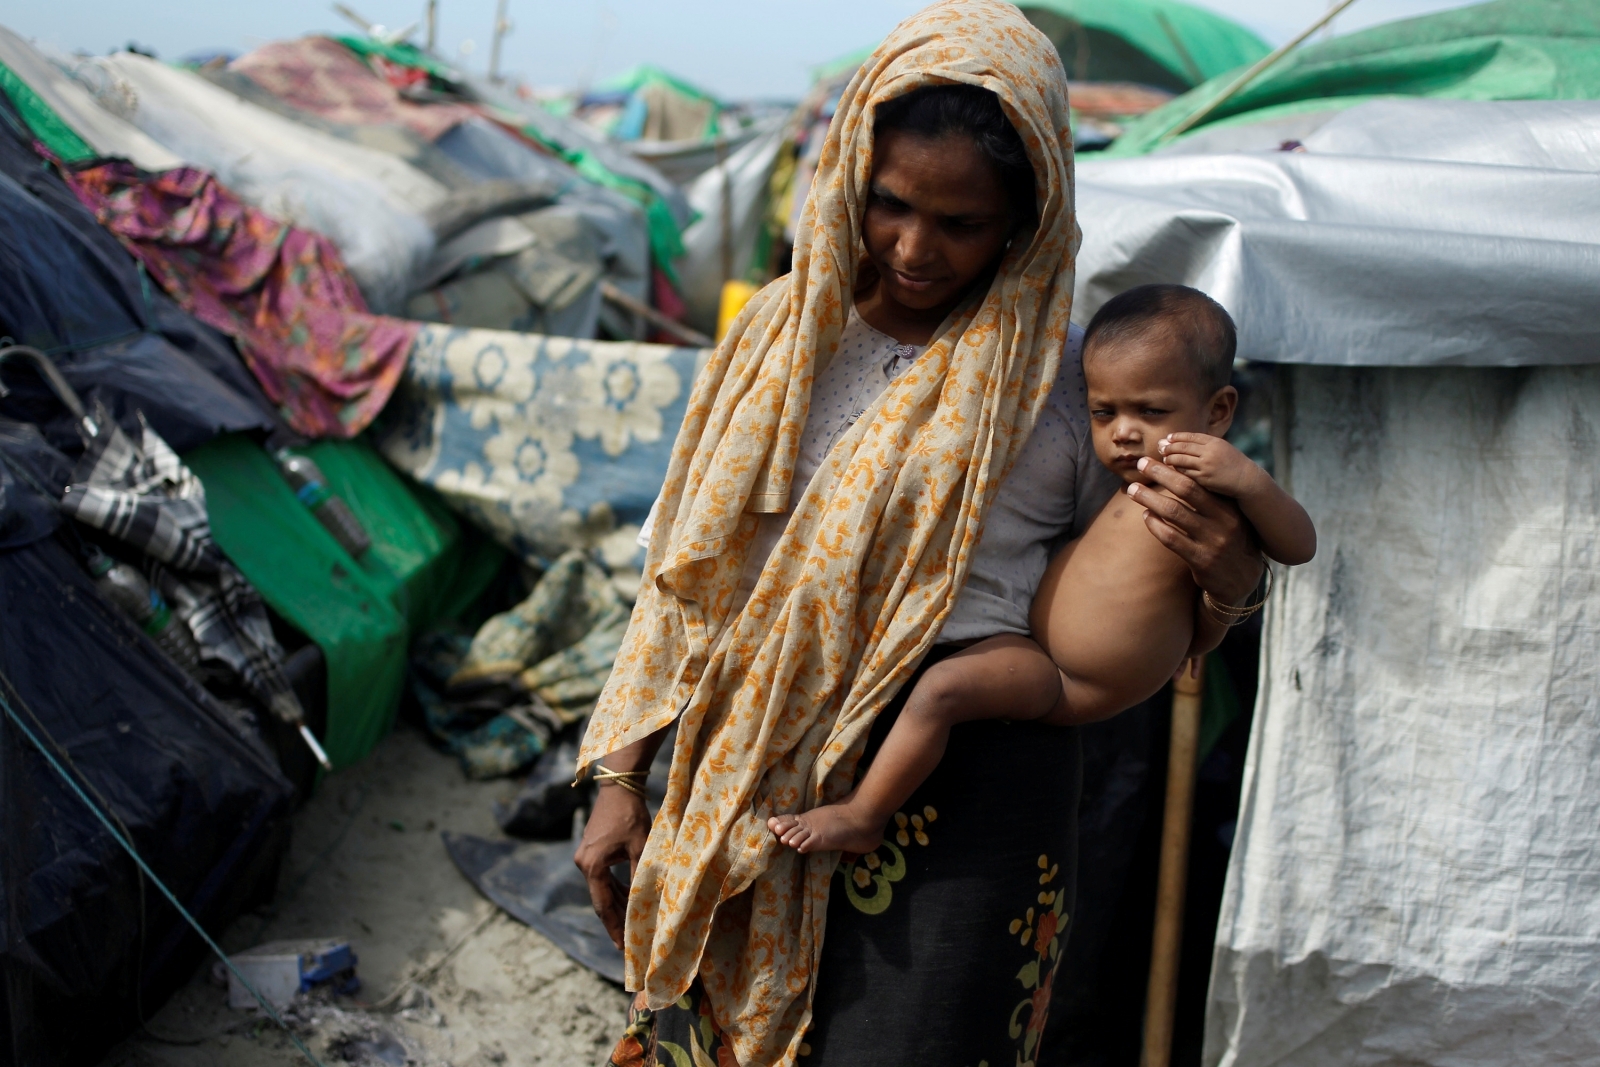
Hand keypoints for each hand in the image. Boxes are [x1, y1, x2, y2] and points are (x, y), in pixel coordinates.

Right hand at [574, 780, 652, 950]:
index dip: (613, 926)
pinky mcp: (590, 850)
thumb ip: (640, 875)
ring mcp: (584, 857)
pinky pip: (602, 876)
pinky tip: (627, 897)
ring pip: (602, 888)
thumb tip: (647, 903)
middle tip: (629, 940)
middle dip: (615, 918)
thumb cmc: (631, 816)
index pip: (603, 905)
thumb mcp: (640, 847)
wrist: (619, 787)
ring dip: (616, 903)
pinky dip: (614, 888)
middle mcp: (583, 864)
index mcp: (592, 866)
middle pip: (601, 898)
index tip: (622, 946)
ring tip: (631, 922)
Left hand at [1127, 456, 1262, 604]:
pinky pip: (1171, 538)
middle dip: (1161, 474)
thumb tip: (1181, 472)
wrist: (1243, 580)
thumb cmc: (1230, 541)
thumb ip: (1212, 499)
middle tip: (1141, 464)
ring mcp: (1212, 541)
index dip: (1177, 467)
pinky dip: (1154, 525)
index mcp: (1230, 506)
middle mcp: (1224, 521)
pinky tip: (1146, 516)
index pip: (1200, 480)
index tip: (1159, 457)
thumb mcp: (1230, 517)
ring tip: (1133, 490)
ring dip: (1149, 498)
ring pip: (1174, 512)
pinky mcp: (1201, 560)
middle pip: (1186, 489)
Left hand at [1158, 433, 1262, 498]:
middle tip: (1159, 447)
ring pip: (1182, 459)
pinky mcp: (1204, 478)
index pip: (1191, 436)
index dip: (1177, 437)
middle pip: (1183, 446)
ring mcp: (1207, 465)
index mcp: (1215, 442)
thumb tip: (1186, 442)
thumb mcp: (1222, 449)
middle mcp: (1210, 451)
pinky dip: (1177, 470)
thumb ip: (1206, 445)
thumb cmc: (1233, 464)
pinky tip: (1172, 470)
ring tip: (1164, 458)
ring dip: (1170, 458)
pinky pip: (1186, 472)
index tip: (1167, 438)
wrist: (1247, 480)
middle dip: (1169, 446)